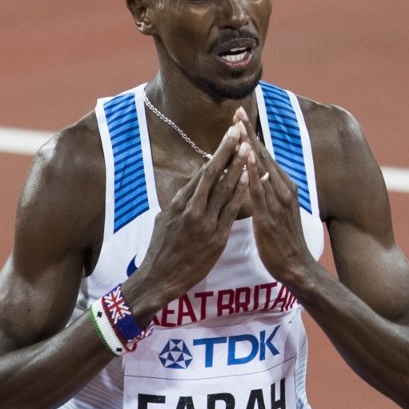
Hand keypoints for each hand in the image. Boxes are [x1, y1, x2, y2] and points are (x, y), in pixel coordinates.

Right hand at [123, 127, 249, 317]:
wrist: (159, 278)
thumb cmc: (161, 251)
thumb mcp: (163, 221)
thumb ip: (177, 206)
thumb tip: (186, 193)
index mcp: (178, 202)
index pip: (202, 172)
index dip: (217, 153)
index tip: (229, 136)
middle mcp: (191, 208)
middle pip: (212, 172)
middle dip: (227, 150)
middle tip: (239, 130)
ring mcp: (204, 222)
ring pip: (223, 188)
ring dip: (237, 166)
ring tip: (249, 147)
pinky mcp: (215, 237)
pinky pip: (230, 210)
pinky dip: (239, 192)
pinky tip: (248, 177)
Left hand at [233, 107, 317, 292]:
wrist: (296, 266)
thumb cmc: (282, 242)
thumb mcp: (275, 212)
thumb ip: (267, 194)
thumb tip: (256, 180)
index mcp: (283, 187)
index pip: (264, 156)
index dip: (251, 137)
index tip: (239, 118)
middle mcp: (283, 188)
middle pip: (263, 155)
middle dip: (248, 133)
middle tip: (236, 112)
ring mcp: (278, 200)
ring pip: (261, 168)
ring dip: (249, 146)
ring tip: (238, 127)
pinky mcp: (270, 214)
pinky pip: (259, 190)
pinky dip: (252, 172)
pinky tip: (244, 158)